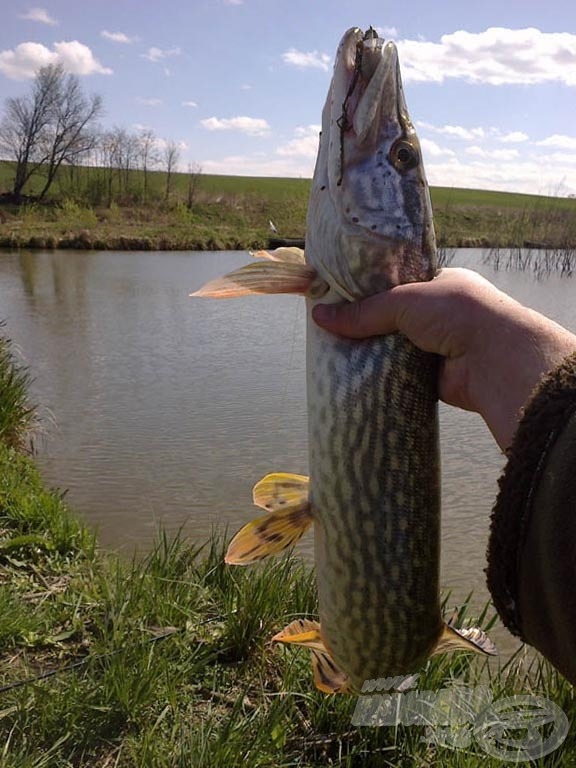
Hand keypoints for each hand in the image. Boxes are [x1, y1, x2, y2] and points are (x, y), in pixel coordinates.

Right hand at [313, 268, 575, 450]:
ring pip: (393, 349)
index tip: (338, 297)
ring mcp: (436, 347)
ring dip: (371, 352)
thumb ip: (363, 311)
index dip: (369, 291)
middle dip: (366, 325)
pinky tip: (352, 376)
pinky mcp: (431, 378)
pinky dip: (380, 377)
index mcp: (440, 285)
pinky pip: (398, 376)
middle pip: (392, 319)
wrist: (494, 360)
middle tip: (329, 327)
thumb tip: (318, 316)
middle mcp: (439, 315)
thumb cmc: (457, 314)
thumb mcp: (404, 302)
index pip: (398, 285)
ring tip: (332, 351)